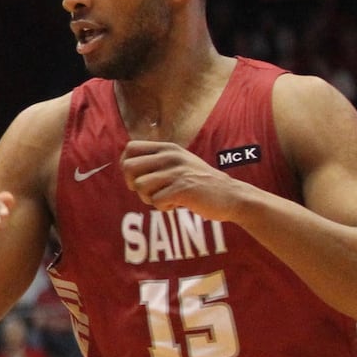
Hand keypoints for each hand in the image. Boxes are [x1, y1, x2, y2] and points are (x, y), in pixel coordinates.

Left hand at [120, 140, 254, 220]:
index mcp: (168, 148)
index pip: (130, 148)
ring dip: (150, 198)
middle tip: (151, 191)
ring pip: (139, 186)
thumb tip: (125, 165)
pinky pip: (156, 201)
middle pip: (128, 167)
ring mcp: (177, 171)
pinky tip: (179, 203)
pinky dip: (164, 207)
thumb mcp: (178, 163)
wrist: (231, 196)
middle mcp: (171, 156)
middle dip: (133, 184)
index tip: (139, 177)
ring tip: (168, 197)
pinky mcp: (183, 188)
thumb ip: (155, 161)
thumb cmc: (199, 182)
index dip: (127, 165)